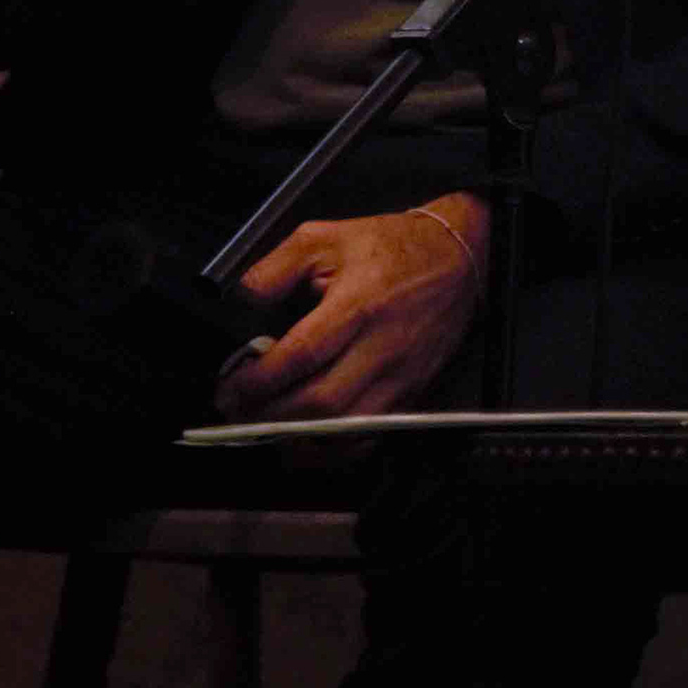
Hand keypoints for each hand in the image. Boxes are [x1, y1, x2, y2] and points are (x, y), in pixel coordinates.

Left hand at [213, 197, 487, 421]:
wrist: (459, 258)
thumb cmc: (390, 248)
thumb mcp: (323, 237)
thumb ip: (275, 267)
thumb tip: (242, 301)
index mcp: (359, 303)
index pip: (302, 355)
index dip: (259, 381)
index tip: (228, 390)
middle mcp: (383, 345)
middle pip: (321, 402)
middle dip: (268, 415)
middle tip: (237, 411)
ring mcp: (401, 375)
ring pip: (344, 428)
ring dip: (296, 437)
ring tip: (264, 427)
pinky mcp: (412, 393)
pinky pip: (368, 438)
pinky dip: (332, 450)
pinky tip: (304, 440)